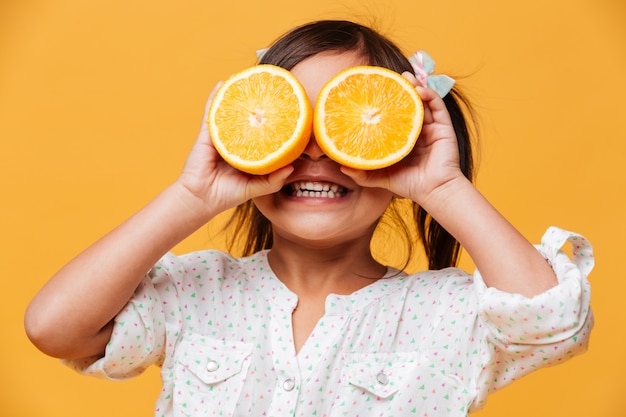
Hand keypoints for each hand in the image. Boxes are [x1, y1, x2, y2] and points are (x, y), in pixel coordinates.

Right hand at [175, 83, 293, 217]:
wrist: (201, 199)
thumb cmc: (227, 194)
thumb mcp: (256, 188)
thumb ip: (273, 180)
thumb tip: (292, 167)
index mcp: (247, 152)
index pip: (263, 134)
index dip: (273, 124)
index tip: (288, 112)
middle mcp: (235, 141)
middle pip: (249, 120)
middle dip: (258, 106)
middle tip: (272, 89)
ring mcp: (221, 136)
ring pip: (232, 113)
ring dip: (238, 96)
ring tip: (249, 80)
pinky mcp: (208, 134)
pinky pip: (212, 113)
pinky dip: (216, 97)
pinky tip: (222, 84)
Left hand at [341, 72, 465, 206]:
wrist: (434, 191)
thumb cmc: (410, 185)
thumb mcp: (381, 178)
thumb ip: (363, 174)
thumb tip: (342, 168)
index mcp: (404, 139)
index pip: (395, 116)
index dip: (387, 103)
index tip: (374, 91)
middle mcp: (419, 131)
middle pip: (409, 105)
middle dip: (400, 89)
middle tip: (389, 77)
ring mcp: (432, 128)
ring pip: (423, 101)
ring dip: (414, 87)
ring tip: (404, 76)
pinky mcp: (444, 128)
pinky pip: (438, 106)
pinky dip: (429, 95)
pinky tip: (418, 89)